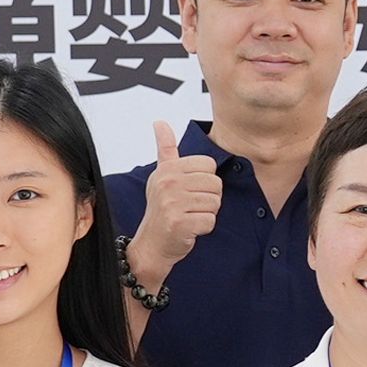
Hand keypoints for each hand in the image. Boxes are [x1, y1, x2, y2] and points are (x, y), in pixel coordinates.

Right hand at [132, 121, 221, 283]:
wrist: (151, 244)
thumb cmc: (162, 209)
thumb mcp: (161, 176)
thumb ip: (165, 149)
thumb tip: (159, 122)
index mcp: (167, 169)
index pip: (209, 165)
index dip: (205, 180)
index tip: (190, 190)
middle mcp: (168, 183)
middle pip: (215, 184)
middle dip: (209, 198)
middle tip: (191, 206)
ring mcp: (173, 204)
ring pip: (215, 203)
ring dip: (207, 213)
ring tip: (190, 216)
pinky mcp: (180, 224)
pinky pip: (210, 221)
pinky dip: (204, 228)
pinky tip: (190, 228)